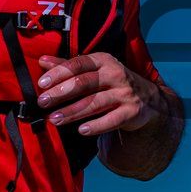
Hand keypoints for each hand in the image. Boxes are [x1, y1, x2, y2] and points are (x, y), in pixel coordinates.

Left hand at [35, 52, 161, 136]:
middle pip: (84, 83)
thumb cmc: (113, 82)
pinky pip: (112, 120)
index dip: (59, 73)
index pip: (78, 64)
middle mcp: (115, 74)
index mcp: (103, 61)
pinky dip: (96, 126)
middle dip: (61, 93)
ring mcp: (125, 93)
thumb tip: (42, 60)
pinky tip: (81, 130)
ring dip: (72, 112)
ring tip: (54, 119)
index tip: (41, 84)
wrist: (148, 99)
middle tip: (43, 102)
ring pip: (95, 103)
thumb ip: (68, 66)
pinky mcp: (131, 111)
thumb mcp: (94, 70)